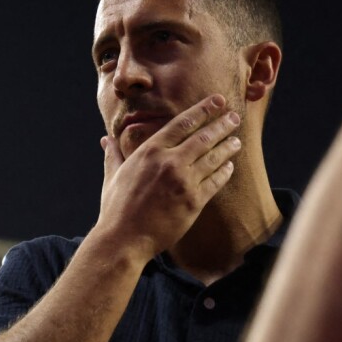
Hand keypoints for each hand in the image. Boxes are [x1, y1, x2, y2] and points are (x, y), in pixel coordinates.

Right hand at [96, 95, 240, 262]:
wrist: (124, 239)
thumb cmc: (116, 209)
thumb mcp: (112, 176)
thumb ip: (114, 154)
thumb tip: (106, 140)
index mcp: (150, 151)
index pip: (182, 123)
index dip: (203, 110)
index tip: (217, 102)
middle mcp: (169, 162)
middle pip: (203, 137)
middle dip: (222, 125)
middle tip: (234, 117)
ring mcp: (183, 182)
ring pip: (213, 158)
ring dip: (227, 147)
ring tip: (236, 141)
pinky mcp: (194, 202)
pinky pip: (215, 182)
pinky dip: (224, 172)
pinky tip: (229, 166)